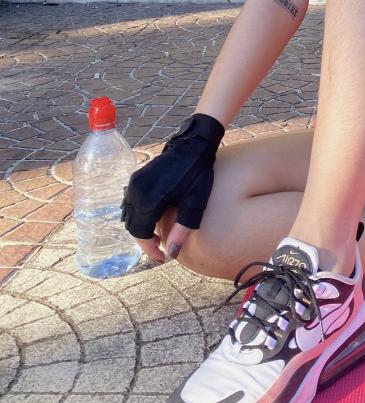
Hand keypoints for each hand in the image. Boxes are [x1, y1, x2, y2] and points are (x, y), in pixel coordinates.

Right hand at [121, 113, 224, 262]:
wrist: (193, 145)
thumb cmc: (197, 174)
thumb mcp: (194, 204)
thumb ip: (182, 230)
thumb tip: (172, 254)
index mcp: (149, 200)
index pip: (140, 234)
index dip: (149, 249)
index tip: (161, 257)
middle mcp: (136, 192)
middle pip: (132, 226)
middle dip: (144, 241)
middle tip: (160, 248)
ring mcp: (134, 184)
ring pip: (129, 216)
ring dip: (141, 228)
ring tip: (158, 236)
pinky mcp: (136, 178)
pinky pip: (130, 203)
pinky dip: (139, 216)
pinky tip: (154, 219)